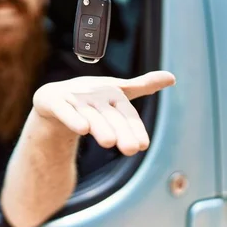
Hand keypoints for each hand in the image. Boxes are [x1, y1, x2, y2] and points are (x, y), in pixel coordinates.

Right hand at [32, 71, 174, 155]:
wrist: (54, 97)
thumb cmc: (91, 97)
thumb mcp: (116, 91)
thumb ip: (142, 85)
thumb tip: (172, 77)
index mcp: (111, 92)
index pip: (126, 112)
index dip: (134, 128)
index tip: (142, 146)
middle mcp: (94, 93)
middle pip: (110, 115)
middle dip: (120, 131)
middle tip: (131, 149)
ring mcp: (74, 97)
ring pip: (89, 114)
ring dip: (100, 126)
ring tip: (109, 142)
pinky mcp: (54, 101)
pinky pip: (65, 111)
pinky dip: (73, 119)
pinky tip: (82, 128)